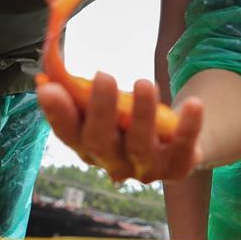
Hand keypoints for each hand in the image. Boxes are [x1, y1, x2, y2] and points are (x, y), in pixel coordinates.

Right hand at [37, 72, 202, 182]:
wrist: (177, 142)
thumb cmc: (131, 119)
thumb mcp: (110, 106)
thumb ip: (85, 94)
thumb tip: (53, 70)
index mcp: (89, 147)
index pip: (68, 133)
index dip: (57, 114)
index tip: (47, 88)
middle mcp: (112, 163)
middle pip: (101, 141)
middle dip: (101, 109)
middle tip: (103, 76)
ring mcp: (145, 169)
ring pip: (139, 145)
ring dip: (141, 114)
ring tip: (144, 82)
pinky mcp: (176, 166)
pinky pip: (182, 146)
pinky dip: (188, 126)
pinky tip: (193, 104)